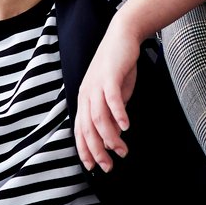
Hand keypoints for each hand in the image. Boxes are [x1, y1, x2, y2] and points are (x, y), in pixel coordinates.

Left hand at [75, 17, 140, 170]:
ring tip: (122, 150)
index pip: (80, 131)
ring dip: (110, 137)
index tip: (94, 168)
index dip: (85, 151)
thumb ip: (111, 112)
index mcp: (84, 100)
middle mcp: (86, 94)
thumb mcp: (113, 94)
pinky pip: (112, 99)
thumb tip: (115, 134)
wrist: (123, 36)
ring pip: (98, 118)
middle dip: (97, 151)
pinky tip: (126, 127)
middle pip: (87, 129)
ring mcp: (96, 85)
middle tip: (109, 166)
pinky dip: (118, 114)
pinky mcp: (110, 76)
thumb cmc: (119, 67)